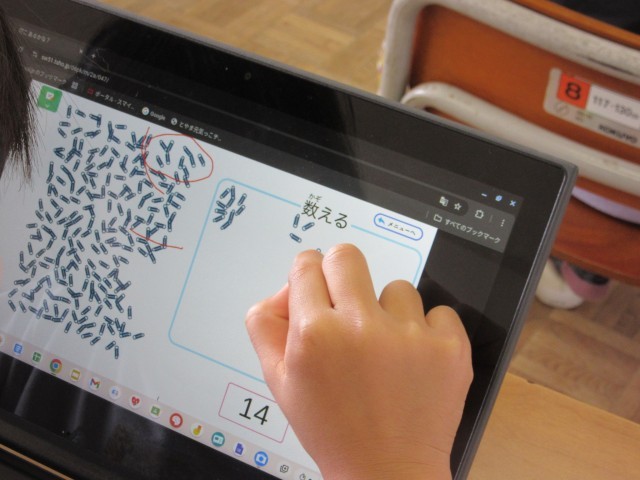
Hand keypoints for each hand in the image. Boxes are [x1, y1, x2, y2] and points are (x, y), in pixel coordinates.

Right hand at [246, 244, 472, 479]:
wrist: (386, 471)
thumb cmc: (332, 428)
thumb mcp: (280, 381)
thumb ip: (266, 325)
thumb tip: (286, 288)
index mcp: (314, 333)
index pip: (307, 264)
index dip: (309, 275)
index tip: (317, 288)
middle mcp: (361, 326)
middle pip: (346, 255)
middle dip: (341, 273)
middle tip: (347, 303)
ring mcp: (409, 335)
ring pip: (396, 287)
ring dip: (389, 311)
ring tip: (385, 350)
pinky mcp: (449, 347)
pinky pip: (438, 311)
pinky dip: (427, 330)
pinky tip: (414, 360)